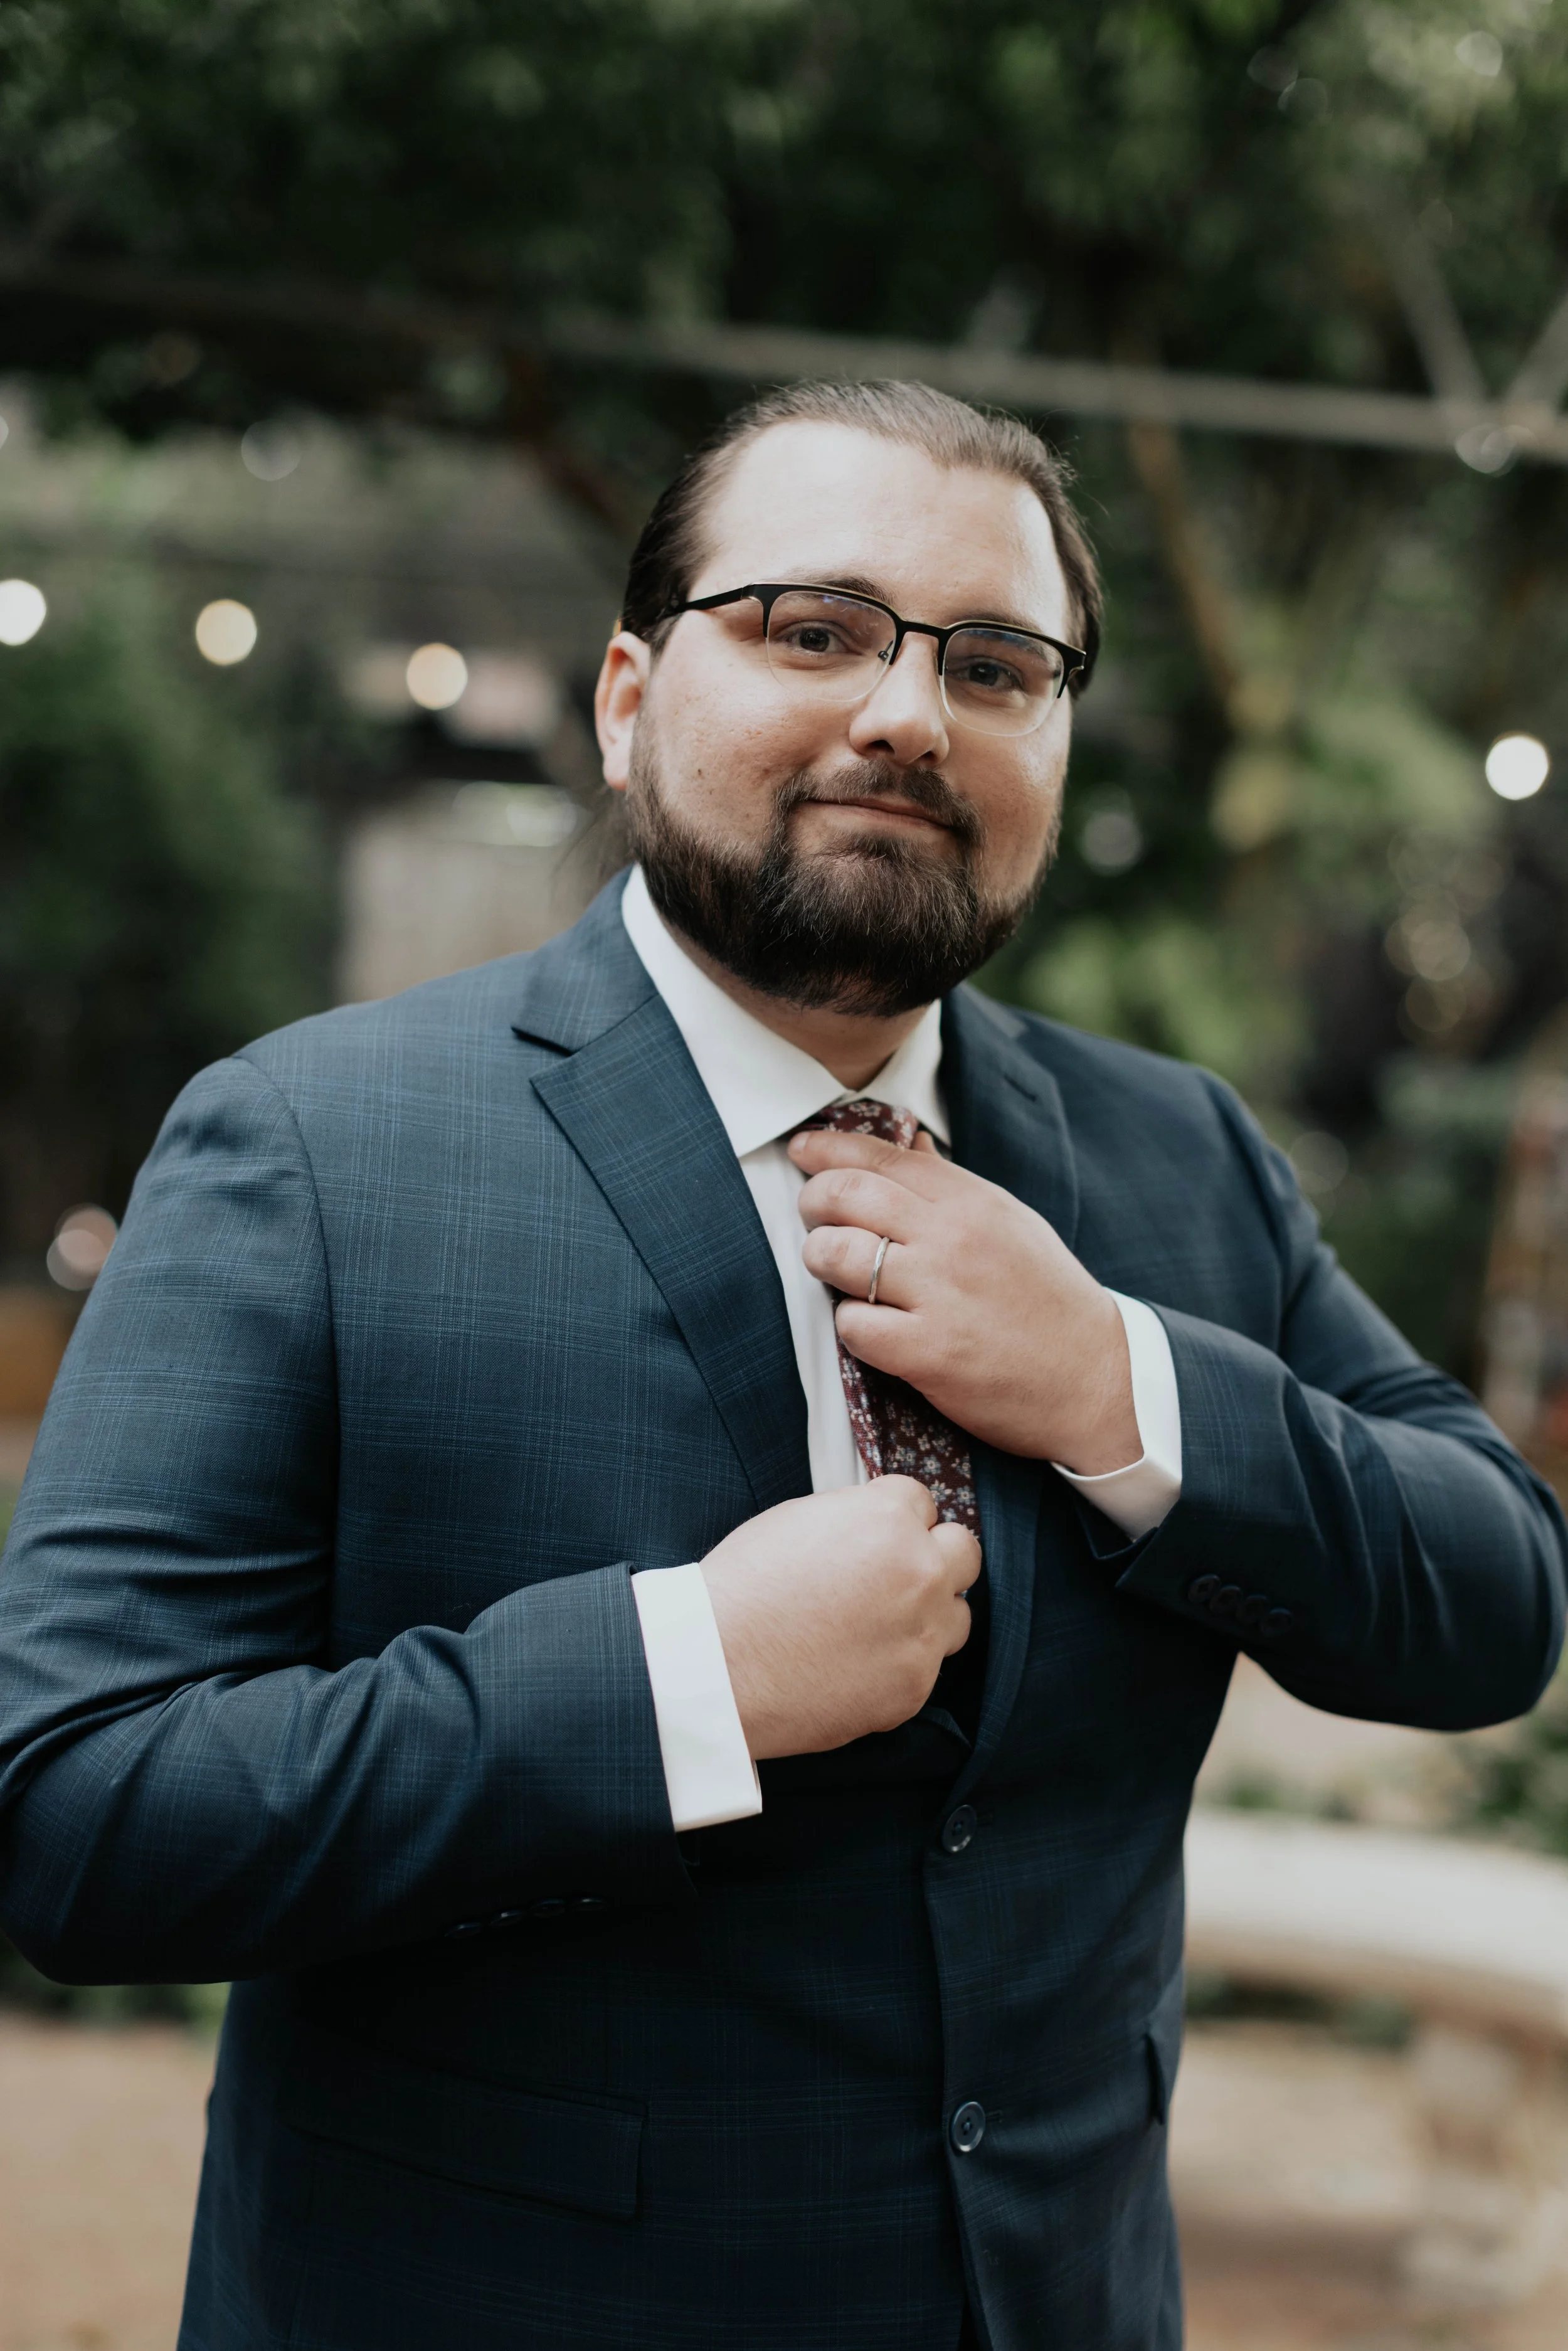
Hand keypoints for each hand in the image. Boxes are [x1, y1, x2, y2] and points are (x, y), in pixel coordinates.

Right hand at [699, 1478, 980, 1759]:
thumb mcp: (797, 1519)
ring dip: (929, 1615)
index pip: (923, 1500)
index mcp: (887, 1519)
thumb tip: (876, 1524)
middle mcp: (919, 1571)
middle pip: (964, 1551)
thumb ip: (854, 1517)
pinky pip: (927, 1667)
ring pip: (958, 1615)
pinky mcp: (913, 1687)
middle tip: (898, 1574)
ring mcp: (922, 1633)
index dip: (896, 1518)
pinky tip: (858, 1664)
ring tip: (879, 1626)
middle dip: (935, 1556)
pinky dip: (900, 1664)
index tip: (879, 1537)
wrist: (718, 1666)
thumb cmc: (742, 1589)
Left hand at [788, 1127, 1138, 1472]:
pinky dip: (851, 1325)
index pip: (882, 1155)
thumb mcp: (1010, 1224)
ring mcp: (939, 1293)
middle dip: (813, 1202)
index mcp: (973, 1201)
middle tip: (813, 1218)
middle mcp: (952, 1237)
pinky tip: (871, 1328)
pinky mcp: (927, 1351)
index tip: (802, 1150)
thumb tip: (910, 1141)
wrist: (1096, 1380)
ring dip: (821, 1260)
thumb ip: (953, 1184)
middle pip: (845, 1195)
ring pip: (836, 1254)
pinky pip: (853, 1325)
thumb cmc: (1048, 1301)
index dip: (829, 1149)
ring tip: (834, 1271)